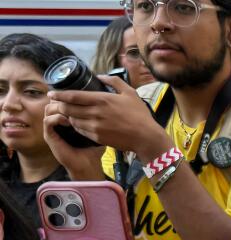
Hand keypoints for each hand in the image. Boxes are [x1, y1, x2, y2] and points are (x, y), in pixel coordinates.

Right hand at [42, 101, 105, 180]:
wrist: (88, 165)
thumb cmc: (93, 149)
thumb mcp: (97, 130)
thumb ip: (99, 118)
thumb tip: (108, 106)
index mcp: (68, 118)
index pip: (64, 100)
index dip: (70, 96)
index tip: (82, 97)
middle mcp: (58, 122)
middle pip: (55, 102)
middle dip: (64, 99)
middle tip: (75, 102)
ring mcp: (53, 128)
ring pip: (49, 109)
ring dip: (60, 108)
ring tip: (71, 112)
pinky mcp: (49, 136)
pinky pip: (48, 121)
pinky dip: (57, 118)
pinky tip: (67, 121)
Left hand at [48, 75, 169, 159]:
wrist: (146, 137)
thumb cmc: (139, 115)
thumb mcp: (130, 93)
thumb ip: (114, 82)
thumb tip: (100, 76)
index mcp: (102, 99)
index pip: (73, 96)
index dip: (59, 94)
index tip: (51, 93)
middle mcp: (95, 112)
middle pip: (68, 108)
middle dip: (59, 105)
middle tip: (57, 103)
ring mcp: (95, 126)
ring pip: (72, 119)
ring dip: (68, 116)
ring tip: (67, 113)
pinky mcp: (97, 137)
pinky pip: (80, 130)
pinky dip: (76, 126)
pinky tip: (78, 123)